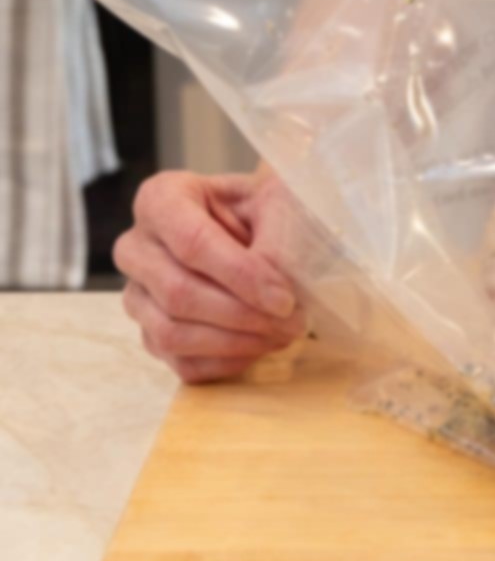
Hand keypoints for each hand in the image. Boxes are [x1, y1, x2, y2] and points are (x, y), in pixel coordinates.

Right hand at [114, 168, 304, 384]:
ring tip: (282, 334)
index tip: (285, 298)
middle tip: (293, 322)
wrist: (260, 231)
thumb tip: (270, 292)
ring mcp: (137, 295)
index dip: (240, 275)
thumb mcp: (277, 201)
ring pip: (172, 333)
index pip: (192, 243)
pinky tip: (260, 346)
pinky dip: (225, 362)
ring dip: (235, 342)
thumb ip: (272, 240)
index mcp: (161, 199)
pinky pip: (181, 362)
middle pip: (178, 293)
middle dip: (242, 314)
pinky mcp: (150, 335)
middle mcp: (136, 247)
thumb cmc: (266, 208)